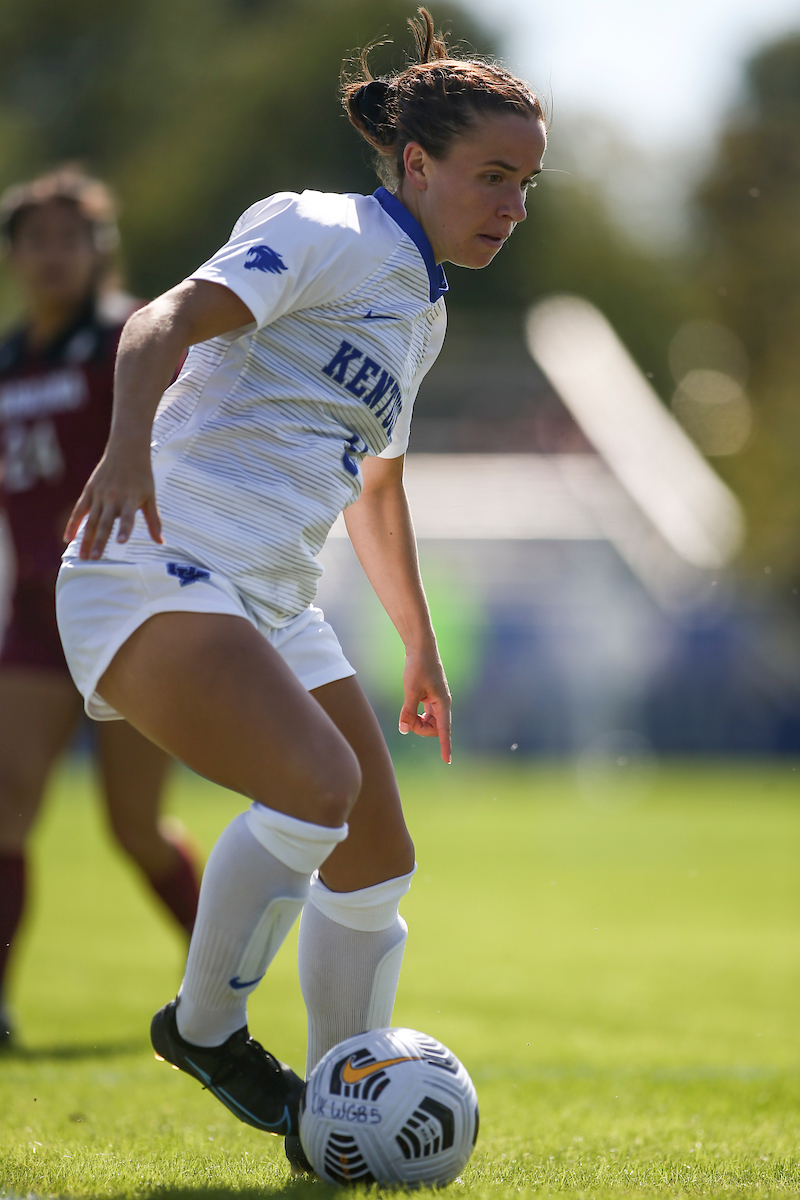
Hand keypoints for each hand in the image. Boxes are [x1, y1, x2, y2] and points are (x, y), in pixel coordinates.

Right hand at [63, 444, 162, 559]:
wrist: (127, 449)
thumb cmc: (142, 475)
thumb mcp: (150, 496)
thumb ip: (154, 520)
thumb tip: (161, 542)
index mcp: (130, 499)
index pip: (128, 517)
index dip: (124, 529)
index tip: (121, 541)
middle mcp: (113, 498)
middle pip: (105, 523)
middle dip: (99, 541)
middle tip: (95, 559)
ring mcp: (99, 495)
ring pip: (90, 521)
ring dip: (85, 539)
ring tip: (83, 556)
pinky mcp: (89, 491)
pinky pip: (79, 511)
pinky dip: (73, 524)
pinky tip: (68, 538)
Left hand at [398, 646, 451, 763]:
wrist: (421, 648)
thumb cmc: (418, 667)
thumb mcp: (410, 690)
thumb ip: (408, 711)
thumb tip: (404, 730)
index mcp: (443, 703)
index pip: (444, 730)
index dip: (445, 746)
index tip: (447, 760)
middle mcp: (443, 703)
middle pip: (434, 728)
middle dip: (420, 728)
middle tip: (406, 719)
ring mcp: (437, 700)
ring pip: (430, 721)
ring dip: (418, 722)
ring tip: (407, 712)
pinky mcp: (430, 696)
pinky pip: (426, 714)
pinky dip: (417, 715)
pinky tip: (410, 708)